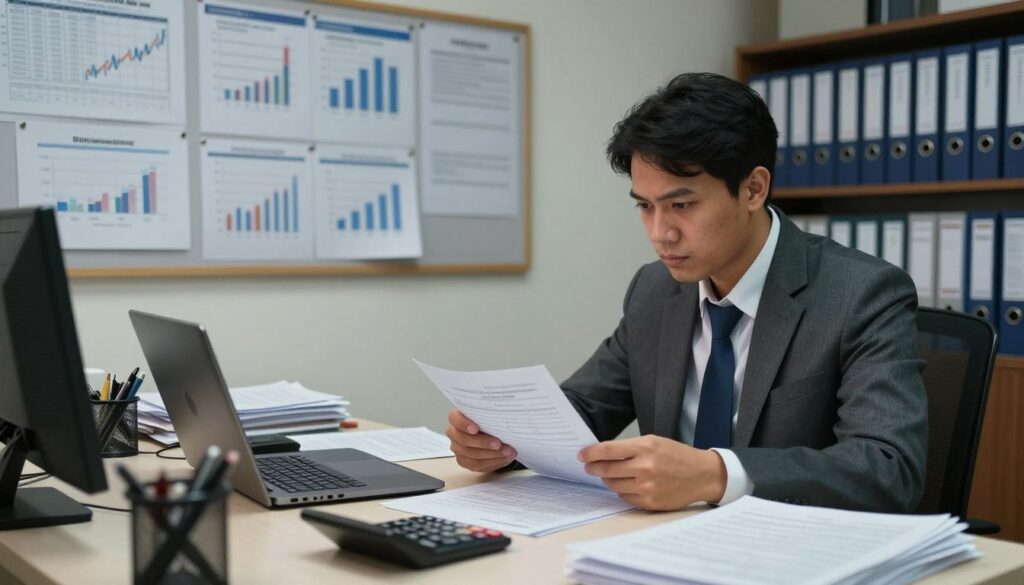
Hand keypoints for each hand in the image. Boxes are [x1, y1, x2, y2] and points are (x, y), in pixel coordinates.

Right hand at [446, 409, 516, 472]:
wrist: (493, 434)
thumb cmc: (490, 421)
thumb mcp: (490, 414)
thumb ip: (491, 414)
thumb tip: (503, 416)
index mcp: (457, 417)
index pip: (455, 418)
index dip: (464, 424)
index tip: (476, 429)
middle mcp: (454, 433)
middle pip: (464, 440)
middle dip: (483, 443)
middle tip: (499, 443)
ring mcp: (458, 448)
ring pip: (471, 455)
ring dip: (492, 454)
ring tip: (508, 452)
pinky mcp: (464, 461)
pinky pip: (477, 465)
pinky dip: (493, 462)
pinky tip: (504, 458)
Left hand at [578, 435, 725, 510]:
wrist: (701, 475)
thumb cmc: (677, 456)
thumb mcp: (654, 442)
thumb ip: (629, 448)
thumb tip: (602, 454)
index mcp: (645, 448)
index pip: (608, 450)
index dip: (590, 453)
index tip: (582, 455)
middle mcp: (644, 468)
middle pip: (606, 469)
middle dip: (593, 467)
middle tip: (589, 465)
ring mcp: (647, 488)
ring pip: (613, 485)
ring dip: (607, 479)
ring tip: (611, 473)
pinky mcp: (649, 503)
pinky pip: (625, 497)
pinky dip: (622, 490)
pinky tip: (627, 484)